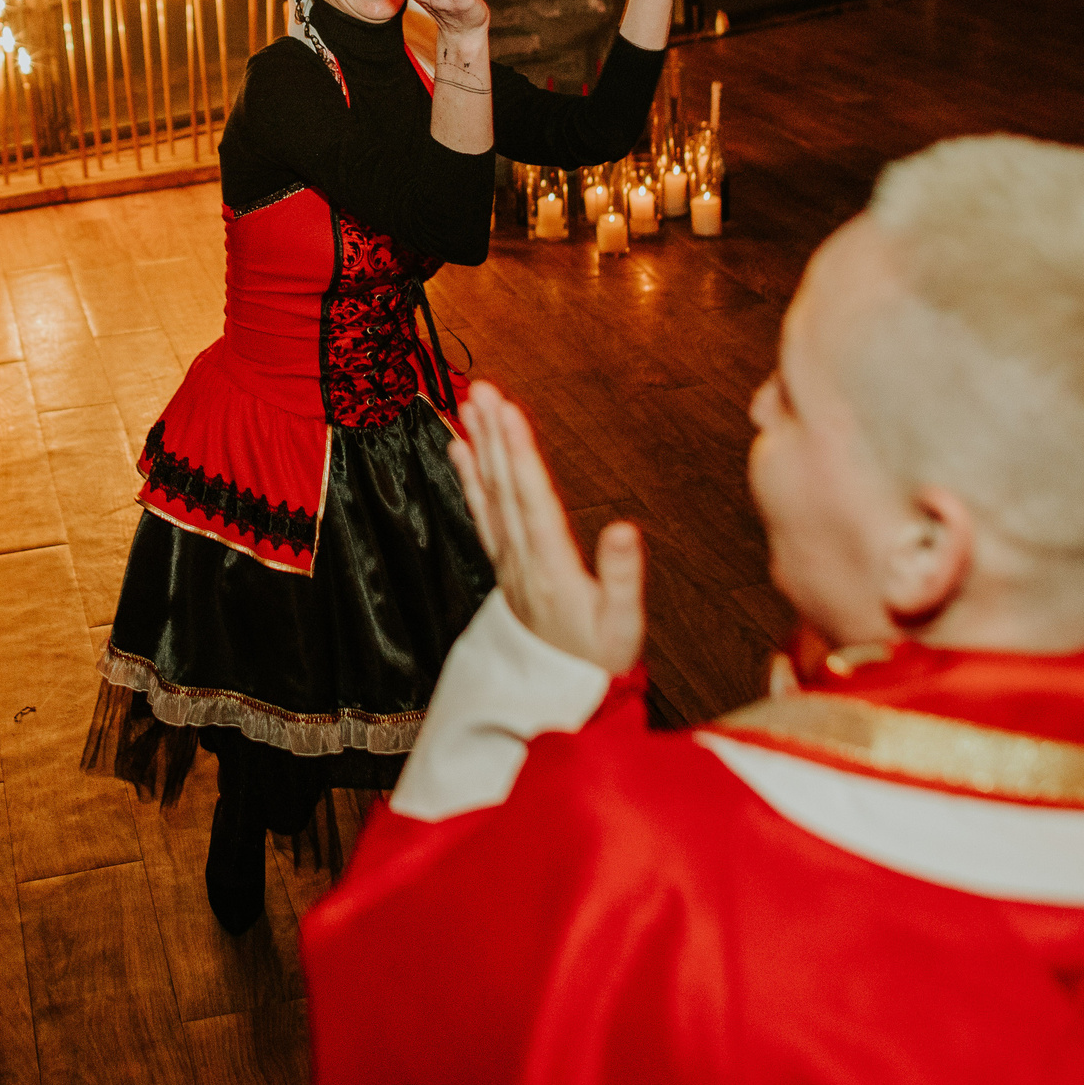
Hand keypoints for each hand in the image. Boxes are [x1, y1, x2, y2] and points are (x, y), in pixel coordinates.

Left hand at [446, 381, 645, 674]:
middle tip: (482, 388)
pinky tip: (460, 449)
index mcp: (552, 567)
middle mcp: (522, 558)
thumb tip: (623, 528)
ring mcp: (509, 560)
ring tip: (468, 405)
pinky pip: (482, 513)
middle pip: (505, 487)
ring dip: (480, 448)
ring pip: (490, 495)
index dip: (520, 453)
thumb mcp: (623, 625)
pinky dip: (470, 479)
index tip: (509, 411)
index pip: (533, 499)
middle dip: (494, 435)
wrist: (561, 696)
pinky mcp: (505, 563)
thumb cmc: (599, 659)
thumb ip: (622, 576)